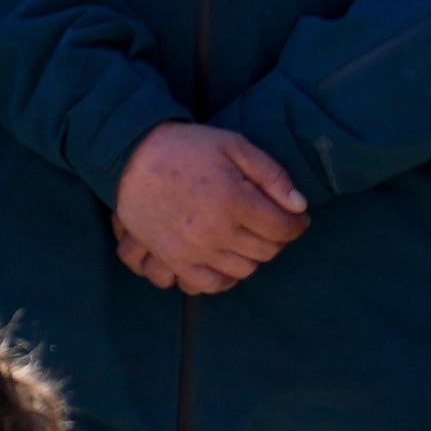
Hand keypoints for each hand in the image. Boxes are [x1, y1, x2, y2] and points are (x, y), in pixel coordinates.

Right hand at [113, 120, 310, 293]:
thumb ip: (272, 175)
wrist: (131, 157)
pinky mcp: (173, 261)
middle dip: (277, 239)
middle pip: (266, 252)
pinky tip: (225, 261)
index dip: (297, 224)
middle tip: (273, 224)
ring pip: (242, 271)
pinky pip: (208, 285)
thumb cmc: (186, 147)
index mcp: (234, 201)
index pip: (283, 229)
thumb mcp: (234, 145)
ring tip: (248, 238)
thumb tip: (299, 206)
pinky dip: (223, 278)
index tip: (298, 218)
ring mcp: (193, 252)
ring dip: (253, 257)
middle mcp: (216, 233)